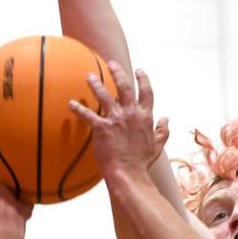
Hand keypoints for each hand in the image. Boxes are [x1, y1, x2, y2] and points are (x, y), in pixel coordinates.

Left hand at [69, 62, 168, 177]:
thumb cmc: (142, 162)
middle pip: (124, 86)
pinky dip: (78, 108)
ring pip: (104, 95)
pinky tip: (71, 104)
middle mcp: (131, 114)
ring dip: (95, 84)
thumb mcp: (158, 145)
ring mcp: (116, 119)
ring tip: (89, 76)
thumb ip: (163, 130)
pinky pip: (88, 114)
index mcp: (146, 117)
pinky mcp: (102, 128)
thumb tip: (166, 118)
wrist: (129, 174)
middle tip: (111, 63)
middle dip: (118, 72)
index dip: (143, 79)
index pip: (147, 92)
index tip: (139, 71)